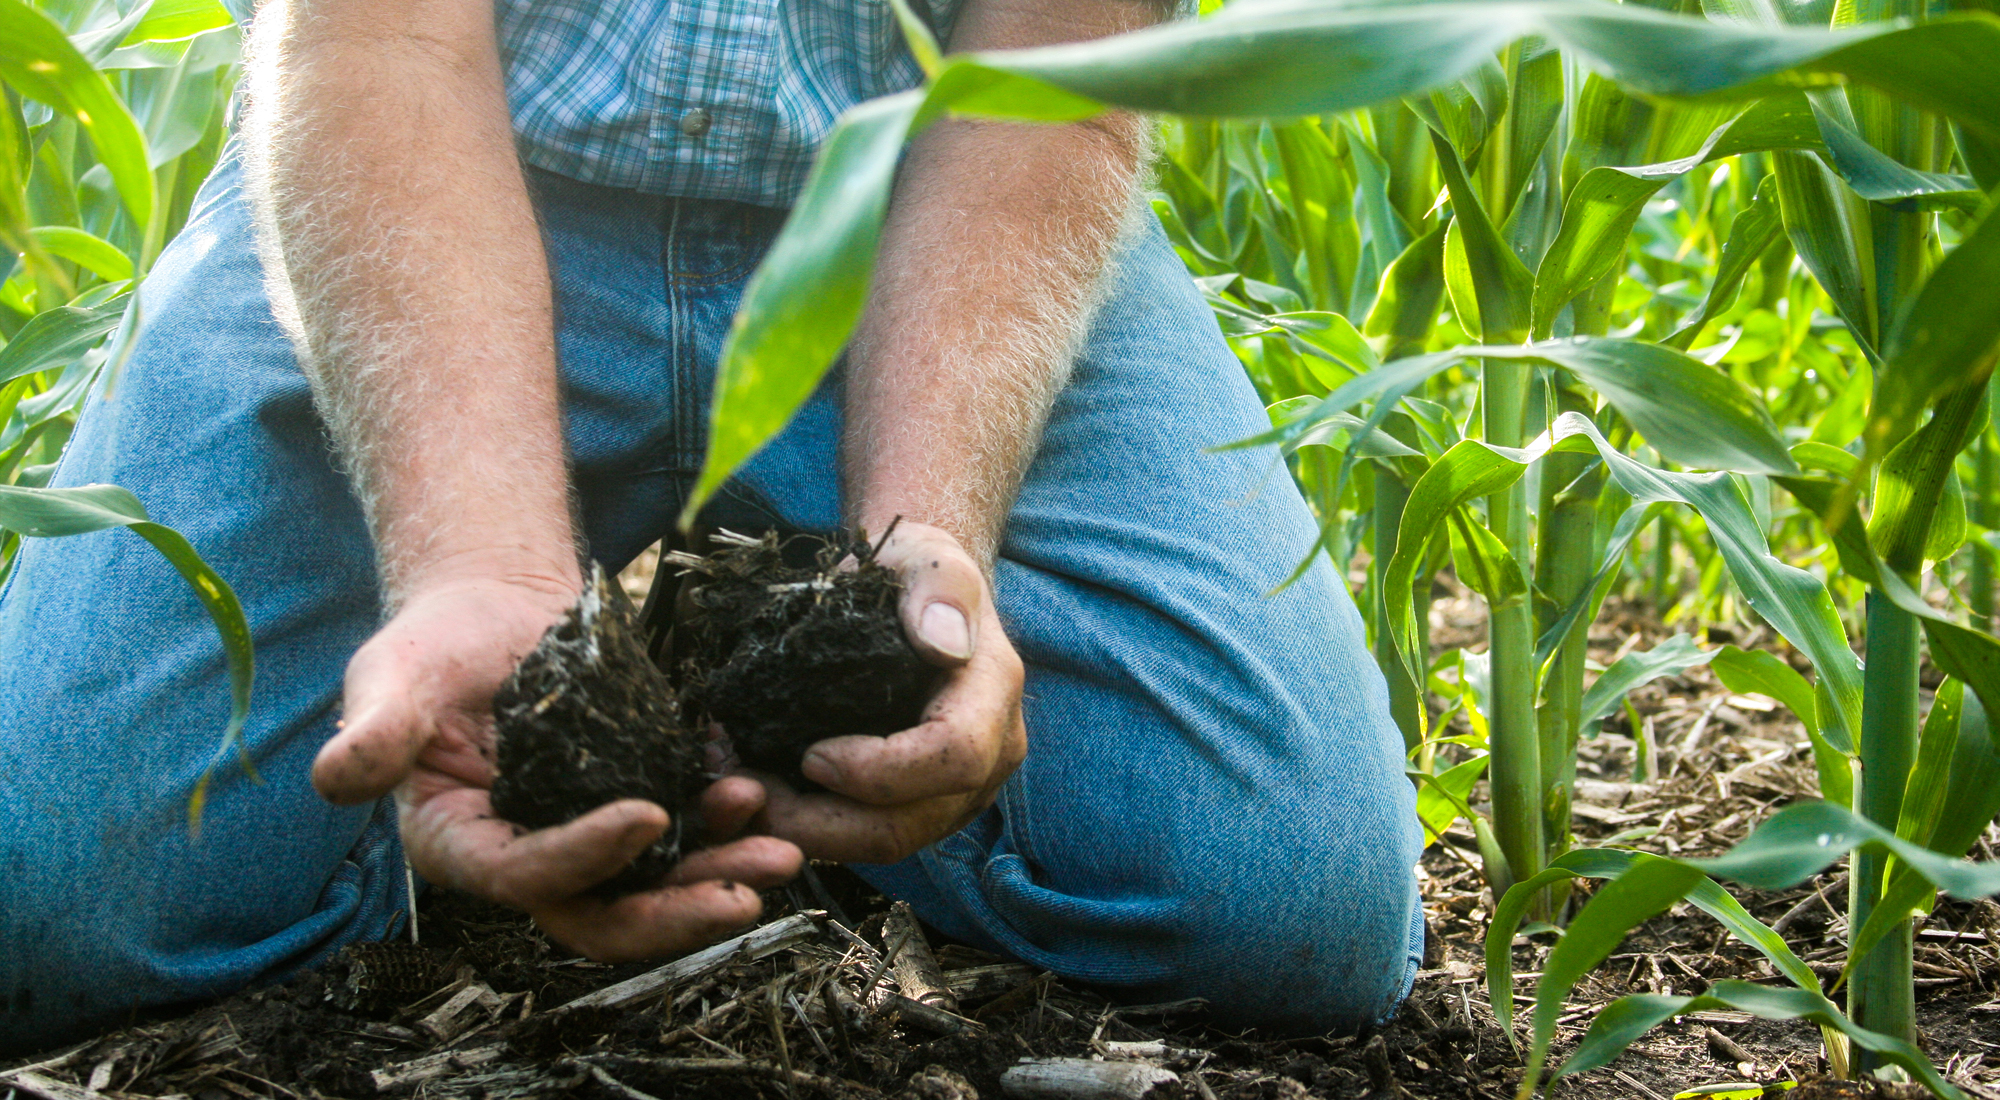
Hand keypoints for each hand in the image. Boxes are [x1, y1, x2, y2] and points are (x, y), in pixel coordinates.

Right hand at [311, 567, 802, 960]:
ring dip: (719, 874)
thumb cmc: (433, 642)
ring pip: (656, 883)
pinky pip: (686, 833)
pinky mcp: (634, 799)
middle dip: (676, 911)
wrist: (493, 608)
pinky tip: (761, 794)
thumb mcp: (393, 674)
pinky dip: (726, 823)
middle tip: (749, 891)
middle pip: (602, 912)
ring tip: (781, 851)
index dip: (583, 857)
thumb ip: (374, 731)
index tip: (646, 814)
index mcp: (460, 843)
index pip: (522, 875)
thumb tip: (337, 778)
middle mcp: (527, 856)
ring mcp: (585, 835)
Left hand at [754, 521, 1027, 863]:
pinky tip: (761, 790)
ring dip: (804, 831)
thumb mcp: (923, 556)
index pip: (953, 757)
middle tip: (745, 791)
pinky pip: (867, 835)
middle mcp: (988, 755)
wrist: (919, 595)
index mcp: (992, 695)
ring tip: (741, 790)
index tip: (810, 753)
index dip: (880, 770)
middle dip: (819, 824)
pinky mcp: (922, 803)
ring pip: (883, 843)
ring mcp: (957, 789)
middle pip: (909, 825)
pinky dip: (809, 825)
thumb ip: (938, 587)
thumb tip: (944, 642)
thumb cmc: (916, 573)